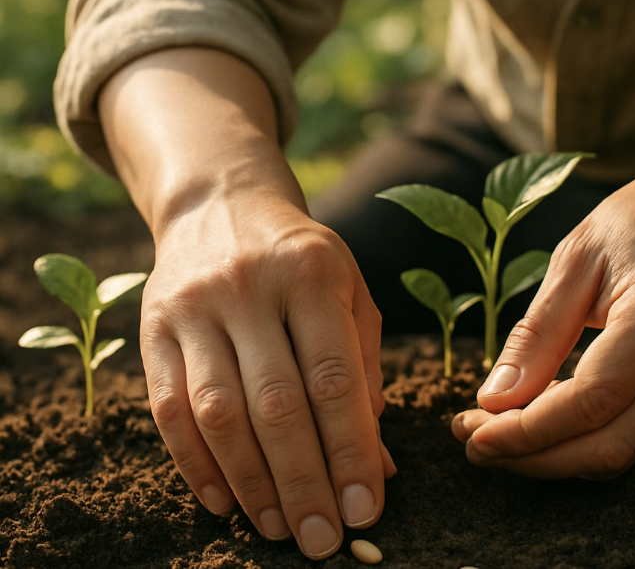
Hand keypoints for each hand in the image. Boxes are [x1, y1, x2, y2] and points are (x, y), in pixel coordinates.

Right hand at [141, 190, 394, 558]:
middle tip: (321, 541)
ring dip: (250, 483)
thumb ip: (366, 368)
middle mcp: (249, 287)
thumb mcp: (348, 290)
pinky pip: (170, 408)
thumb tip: (378, 463)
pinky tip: (225, 501)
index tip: (364, 510)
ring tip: (279, 528)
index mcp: (311, 273)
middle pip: (274, 403)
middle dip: (302, 482)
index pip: (333, 378)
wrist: (221, 204)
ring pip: (218, 412)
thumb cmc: (301, 258)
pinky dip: (196, 465)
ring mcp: (194, 306)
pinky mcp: (153, 327)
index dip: (350, 451)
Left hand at [452, 156, 634, 478]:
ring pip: (622, 449)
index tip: (474, 433)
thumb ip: (537, 331)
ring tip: (492, 435)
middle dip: (534, 456)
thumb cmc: (630, 226)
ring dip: (551, 455)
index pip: (595, 396)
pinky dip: (578, 439)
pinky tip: (535, 420)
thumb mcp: (572, 258)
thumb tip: (495, 399)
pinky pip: (631, 433)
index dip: (530, 428)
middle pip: (611, 442)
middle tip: (473, 444)